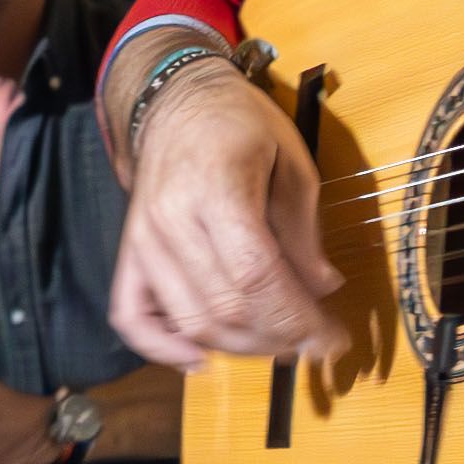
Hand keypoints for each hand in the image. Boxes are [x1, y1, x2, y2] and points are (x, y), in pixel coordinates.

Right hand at [107, 61, 344, 368]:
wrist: (176, 103)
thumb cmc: (238, 124)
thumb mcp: (291, 160)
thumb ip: (304, 229)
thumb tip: (322, 288)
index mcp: (216, 188)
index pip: (257, 276)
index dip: (298, 318)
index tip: (333, 339)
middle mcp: (172, 220)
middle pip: (226, 307)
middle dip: (279, 337)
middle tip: (313, 343)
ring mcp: (144, 242)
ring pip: (191, 321)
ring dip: (241, 348)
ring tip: (277, 346)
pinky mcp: (130, 256)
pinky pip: (132, 318)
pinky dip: (164, 349)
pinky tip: (201, 360)